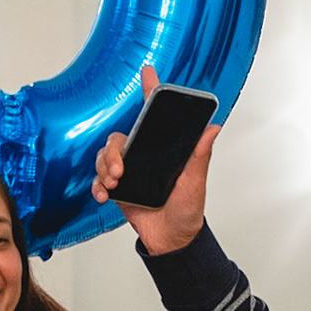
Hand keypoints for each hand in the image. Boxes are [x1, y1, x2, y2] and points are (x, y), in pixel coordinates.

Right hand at [90, 65, 220, 255]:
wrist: (172, 240)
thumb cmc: (187, 210)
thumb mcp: (195, 183)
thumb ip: (199, 156)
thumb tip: (212, 129)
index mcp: (163, 150)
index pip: (155, 116)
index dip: (151, 91)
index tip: (148, 71)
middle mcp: (143, 157)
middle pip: (118, 139)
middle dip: (113, 151)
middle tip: (121, 169)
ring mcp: (129, 172)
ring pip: (104, 157)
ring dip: (104, 168)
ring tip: (114, 183)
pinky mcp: (118, 190)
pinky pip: (99, 180)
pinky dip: (97, 186)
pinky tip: (103, 195)